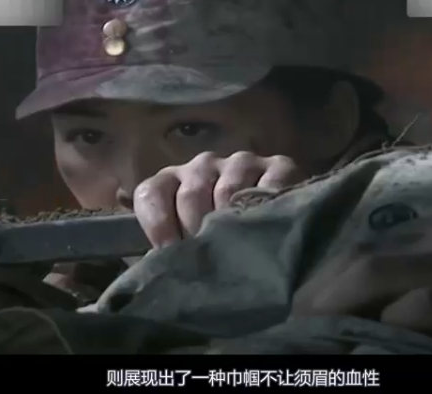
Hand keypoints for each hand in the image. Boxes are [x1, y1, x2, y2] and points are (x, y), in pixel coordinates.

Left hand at [134, 151, 302, 247]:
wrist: (279, 235)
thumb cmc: (218, 243)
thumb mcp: (187, 245)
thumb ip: (169, 250)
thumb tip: (160, 269)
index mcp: (171, 181)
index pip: (152, 193)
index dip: (160, 226)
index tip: (172, 255)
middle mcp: (203, 165)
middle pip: (191, 195)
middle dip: (197, 232)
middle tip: (209, 262)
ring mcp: (241, 163)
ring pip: (227, 191)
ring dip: (230, 226)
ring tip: (236, 251)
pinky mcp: (279, 166)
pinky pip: (267, 185)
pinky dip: (264, 209)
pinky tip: (266, 231)